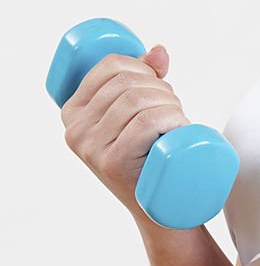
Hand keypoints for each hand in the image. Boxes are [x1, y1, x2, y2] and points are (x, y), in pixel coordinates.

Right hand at [59, 45, 189, 218]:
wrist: (160, 214)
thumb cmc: (150, 161)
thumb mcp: (138, 119)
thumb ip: (145, 81)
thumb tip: (160, 51)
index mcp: (72, 111)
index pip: (110, 66)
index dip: (143, 66)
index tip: (160, 87)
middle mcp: (75, 129)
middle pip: (127, 82)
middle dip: (162, 88)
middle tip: (175, 112)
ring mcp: (92, 148)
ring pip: (139, 101)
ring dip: (171, 104)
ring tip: (180, 122)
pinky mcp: (113, 163)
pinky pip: (144, 123)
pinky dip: (170, 118)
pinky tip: (180, 128)